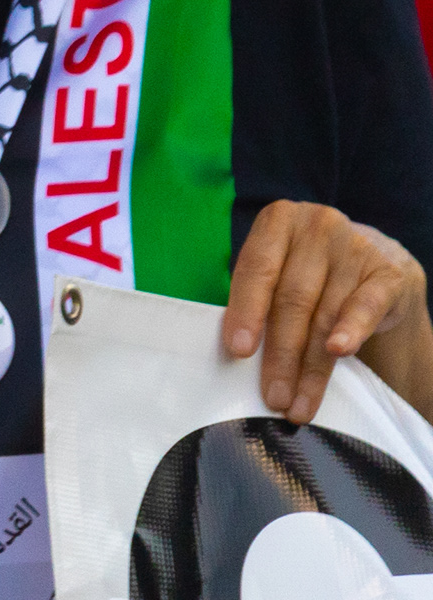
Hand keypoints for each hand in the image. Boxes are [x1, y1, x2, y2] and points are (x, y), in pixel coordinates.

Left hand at [224, 199, 428, 422]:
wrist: (375, 261)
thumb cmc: (308, 268)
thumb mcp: (279, 266)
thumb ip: (258, 293)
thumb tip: (237, 347)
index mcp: (278, 220)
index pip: (256, 270)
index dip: (246, 312)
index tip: (239, 351)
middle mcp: (316, 227)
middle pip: (292, 300)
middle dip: (280, 354)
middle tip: (273, 395)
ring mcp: (354, 248)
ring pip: (325, 316)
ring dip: (312, 367)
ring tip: (299, 403)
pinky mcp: (387, 274)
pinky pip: (365, 307)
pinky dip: (351, 331)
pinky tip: (339, 352)